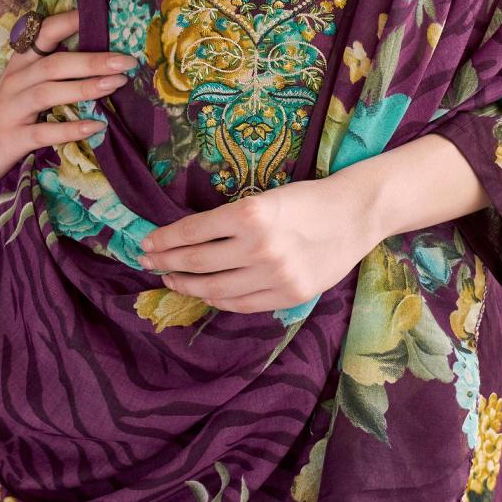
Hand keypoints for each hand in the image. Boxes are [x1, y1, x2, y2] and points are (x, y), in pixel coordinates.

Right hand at [0, 9, 138, 186]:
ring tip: (115, 85)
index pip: (44, 32)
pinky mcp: (13, 137)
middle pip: (54, 63)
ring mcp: (12, 109)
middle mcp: (15, 80)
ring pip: (48, 92)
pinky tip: (96, 126)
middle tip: (126, 60)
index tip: (101, 14)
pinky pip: (44, 131)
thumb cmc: (10, 111)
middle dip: (92, 60)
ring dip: (84, 88)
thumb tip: (101, 54)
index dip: (70, 21)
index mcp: (20, 62)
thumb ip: (53, 68)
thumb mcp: (25, 83)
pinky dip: (71, 129)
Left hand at [137, 171, 378, 312]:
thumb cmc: (306, 198)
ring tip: (170, 278)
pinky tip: (204, 293)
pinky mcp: (288, 295)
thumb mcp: (264, 198)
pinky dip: (218, 300)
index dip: (166, 239)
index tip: (147, 241)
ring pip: (216, 288)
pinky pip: (242, 304)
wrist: (354, 215)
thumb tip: (190, 239)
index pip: (194, 231)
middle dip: (167, 262)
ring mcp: (274, 275)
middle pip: (199, 262)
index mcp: (250, 213)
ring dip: (188, 284)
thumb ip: (232, 221)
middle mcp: (259, 246)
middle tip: (147, 261)